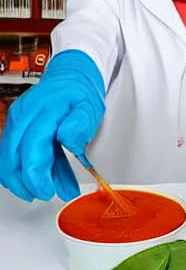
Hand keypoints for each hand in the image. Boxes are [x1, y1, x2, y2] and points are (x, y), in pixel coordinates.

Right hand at [0, 50, 104, 202]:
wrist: (72, 76)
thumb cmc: (81, 93)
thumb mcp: (91, 107)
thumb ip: (81, 124)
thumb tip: (68, 139)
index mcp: (46, 109)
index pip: (32, 148)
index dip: (36, 175)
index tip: (47, 190)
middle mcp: (25, 114)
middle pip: (13, 157)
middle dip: (25, 182)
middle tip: (45, 194)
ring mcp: (18, 119)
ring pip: (10, 158)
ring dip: (26, 178)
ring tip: (51, 187)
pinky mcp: (16, 125)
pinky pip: (15, 152)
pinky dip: (28, 167)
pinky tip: (47, 176)